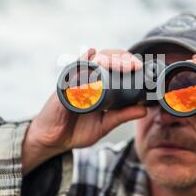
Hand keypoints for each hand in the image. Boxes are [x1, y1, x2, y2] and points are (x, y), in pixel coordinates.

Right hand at [22, 48, 146, 173]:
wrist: (52, 141)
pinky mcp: (64, 87)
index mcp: (99, 87)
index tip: (139, 67)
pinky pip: (73, 71)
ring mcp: (75, 81)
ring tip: (121, 62)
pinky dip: (83, 61)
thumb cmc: (76, 130)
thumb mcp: (104, 125)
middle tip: (134, 64)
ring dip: (107, 58)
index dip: (126, 63)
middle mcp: (87, 80)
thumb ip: (122, 116)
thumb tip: (143, 110)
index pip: (114, 68)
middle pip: (105, 59)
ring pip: (92, 61)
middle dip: (121, 58)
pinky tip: (91, 54)